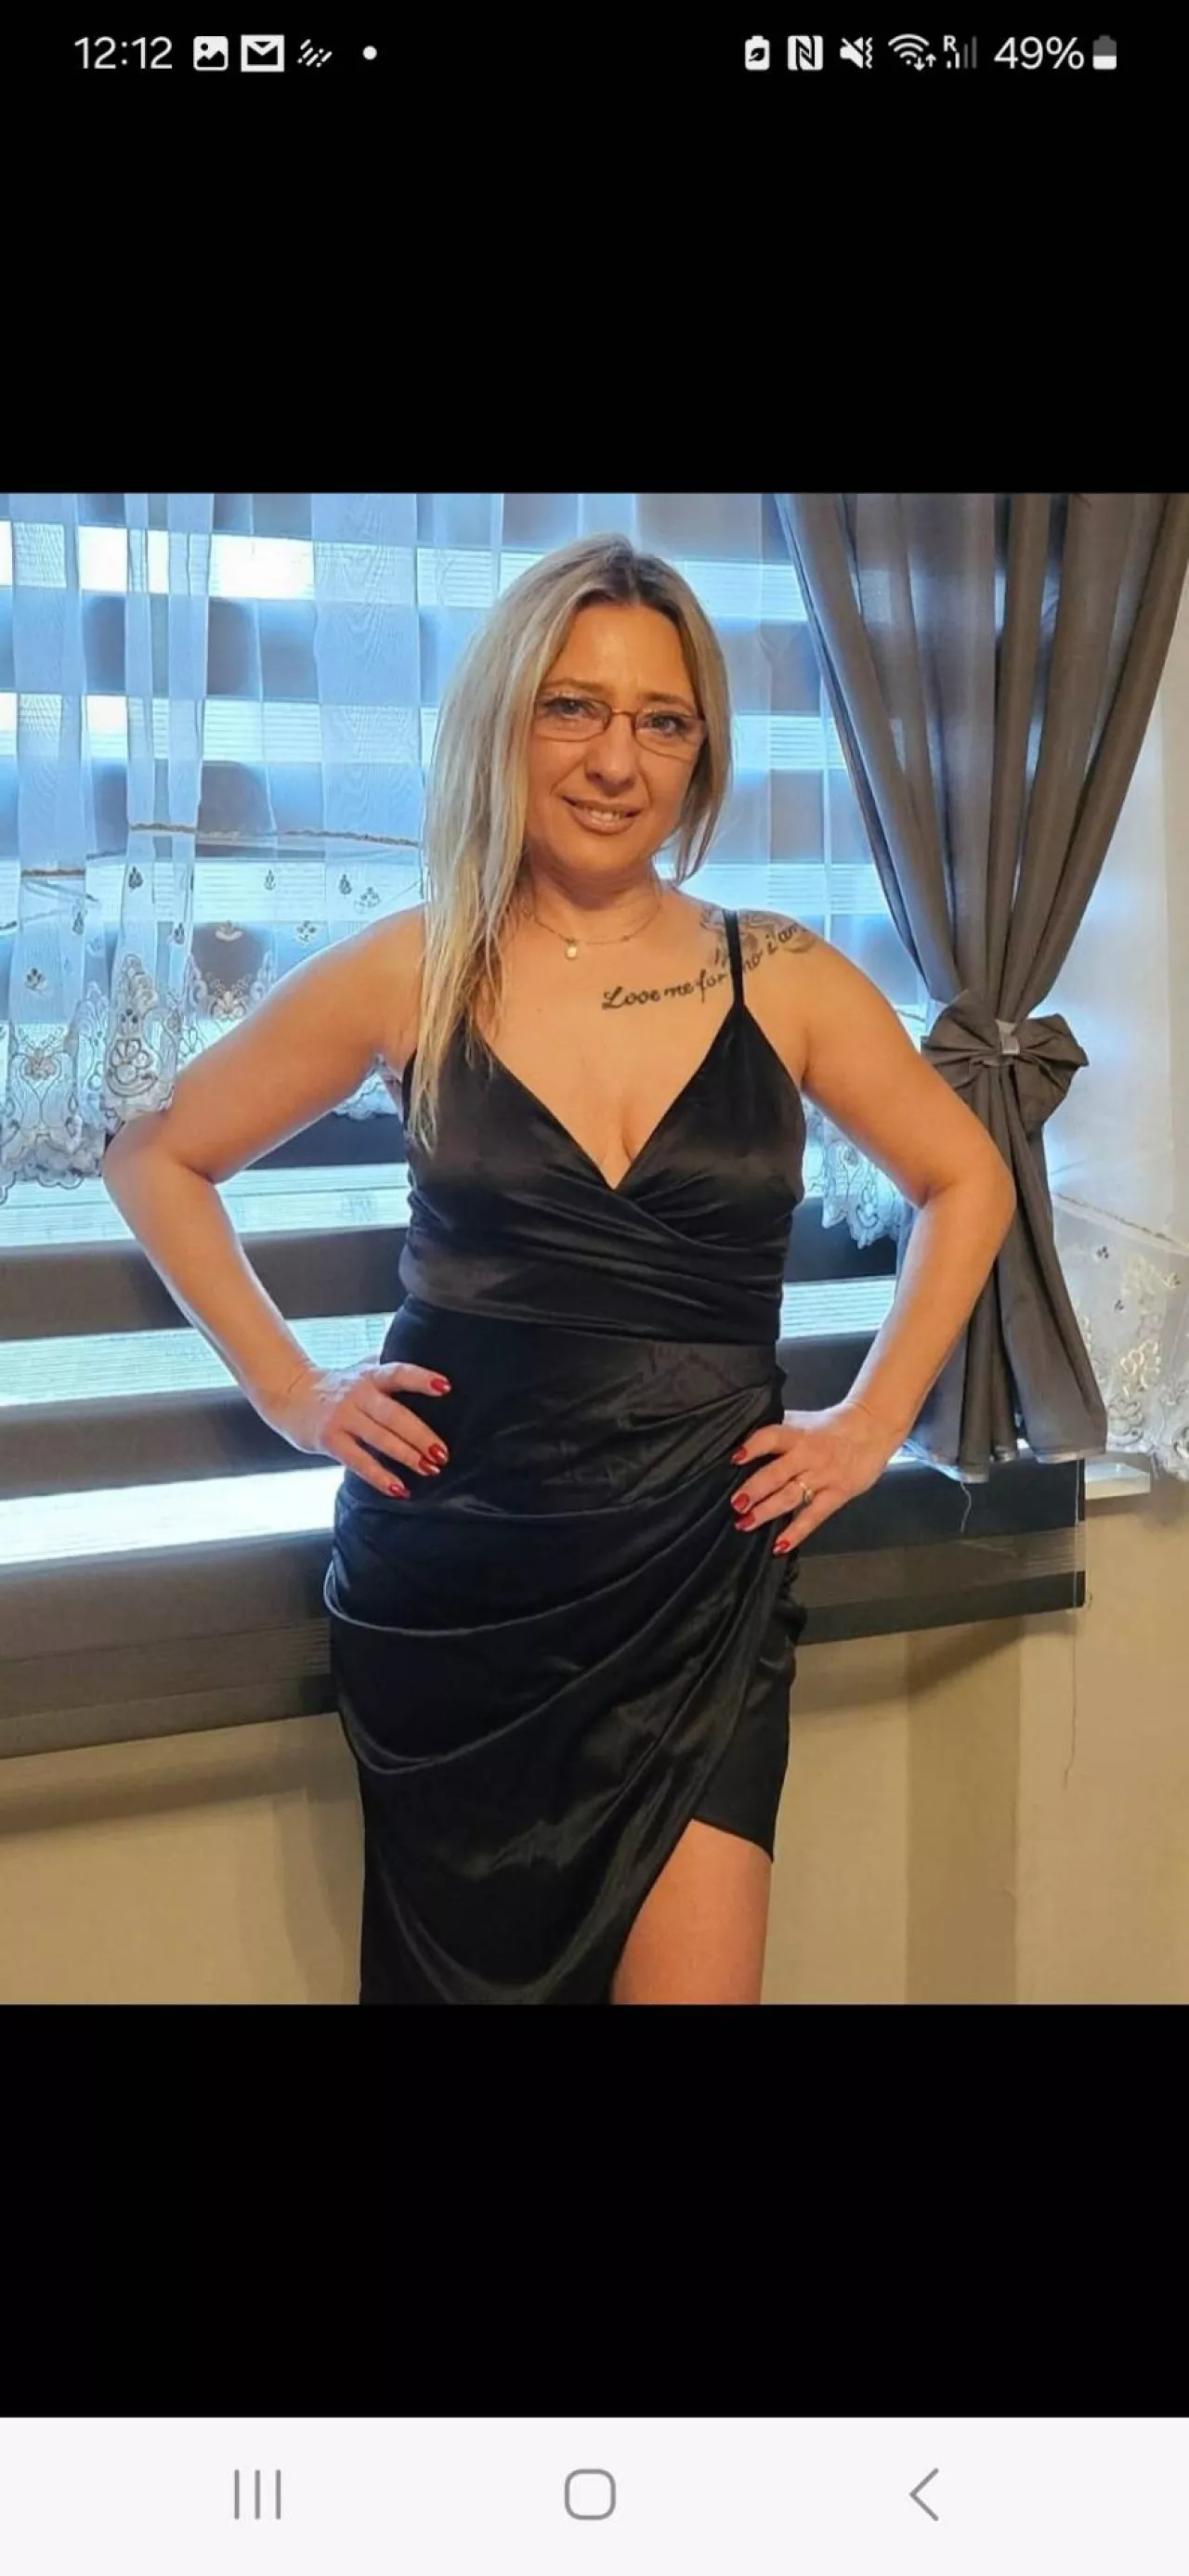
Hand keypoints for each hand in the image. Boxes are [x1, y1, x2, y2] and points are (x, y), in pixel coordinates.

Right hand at [255, 1357, 451, 1497]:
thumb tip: (434, 1374)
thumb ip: (390, 1369)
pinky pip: (358, 1461)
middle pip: (394, 1415)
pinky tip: (398, 1489)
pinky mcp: (329, 1439)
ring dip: (407, 1456)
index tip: (445, 1387)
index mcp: (370, 1375)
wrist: (289, 1394)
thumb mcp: (362, 1370)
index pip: (398, 1373)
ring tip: (429, 1469)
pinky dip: (379, 1477)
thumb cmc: (337, 1386)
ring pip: (379, 1439)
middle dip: (421, 1435)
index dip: (421, 1379)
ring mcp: (342, 1417)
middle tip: (442, 1453)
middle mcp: (357, 1394)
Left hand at [728, 1398, 899, 1551]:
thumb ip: (780, 1433)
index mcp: (797, 1433)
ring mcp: (823, 1476)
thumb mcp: (804, 1421)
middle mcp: (808, 1455)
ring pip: (790, 1496)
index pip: (771, 1437)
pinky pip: (814, 1516)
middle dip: (754, 1490)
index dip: (752, 1447)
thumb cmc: (832, 1425)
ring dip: (766, 1511)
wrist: (874, 1427)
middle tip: (736, 1504)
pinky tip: (779, 1545)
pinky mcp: (837, 1494)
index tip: (734, 1459)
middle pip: (776, 1473)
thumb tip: (743, 1441)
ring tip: (745, 1523)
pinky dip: (796, 1532)